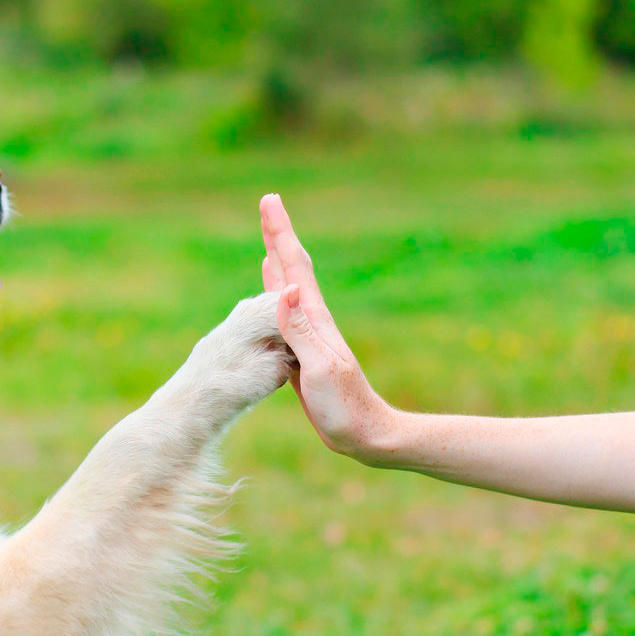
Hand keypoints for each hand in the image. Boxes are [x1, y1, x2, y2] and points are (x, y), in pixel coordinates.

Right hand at [259, 194, 396, 461]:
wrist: (366, 434)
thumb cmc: (345, 406)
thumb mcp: (320, 368)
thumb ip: (301, 331)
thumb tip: (284, 289)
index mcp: (316, 320)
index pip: (294, 267)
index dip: (280, 233)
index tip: (270, 201)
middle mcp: (313, 320)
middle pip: (292, 268)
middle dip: (279, 236)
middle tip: (269, 204)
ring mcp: (309, 336)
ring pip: (288, 288)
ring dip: (278, 262)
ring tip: (270, 241)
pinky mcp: (303, 353)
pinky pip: (284, 315)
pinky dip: (276, 296)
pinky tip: (273, 293)